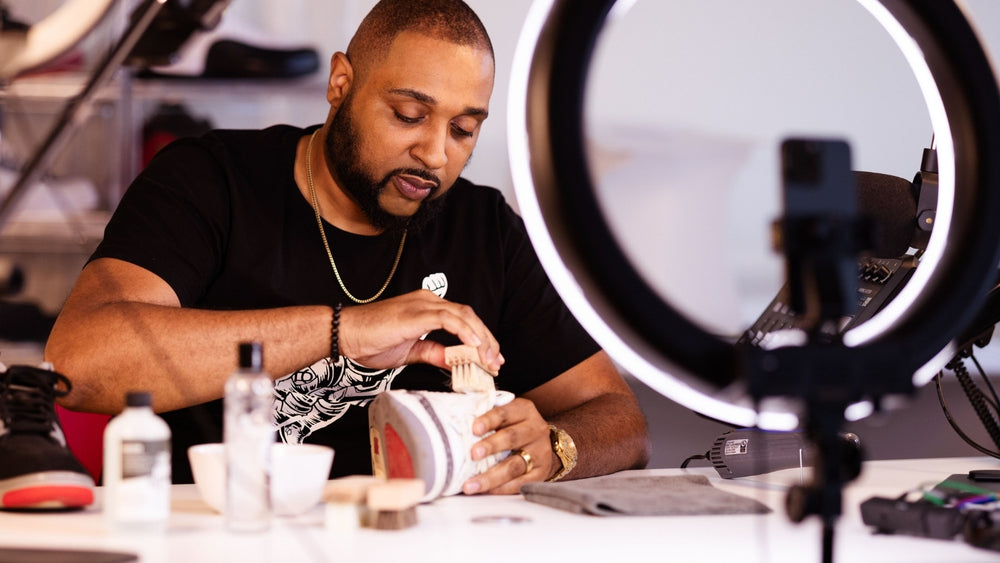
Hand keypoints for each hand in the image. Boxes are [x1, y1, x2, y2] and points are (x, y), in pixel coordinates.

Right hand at [338, 289, 502, 371]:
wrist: (345, 334)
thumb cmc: (371, 341)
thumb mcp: (411, 352)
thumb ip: (434, 353)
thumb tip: (456, 362)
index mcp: (427, 308)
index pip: (463, 320)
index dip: (480, 339)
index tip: (490, 359)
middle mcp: (428, 301)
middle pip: (469, 317)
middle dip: (487, 340)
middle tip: (496, 362)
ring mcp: (423, 304)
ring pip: (464, 316)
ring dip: (480, 339)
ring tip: (488, 359)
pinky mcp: (417, 313)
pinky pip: (449, 319)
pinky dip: (464, 332)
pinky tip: (473, 346)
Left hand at [461, 397, 554, 494]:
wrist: (540, 443)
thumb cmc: (513, 426)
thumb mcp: (505, 415)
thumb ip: (486, 415)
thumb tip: (455, 422)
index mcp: (525, 411)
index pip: (505, 413)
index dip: (489, 420)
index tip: (474, 428)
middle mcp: (535, 430)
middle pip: (512, 438)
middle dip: (491, 446)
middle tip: (473, 454)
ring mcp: (540, 453)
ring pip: (514, 466)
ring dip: (491, 477)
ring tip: (470, 484)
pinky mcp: (540, 473)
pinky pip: (520, 483)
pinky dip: (501, 489)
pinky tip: (485, 491)